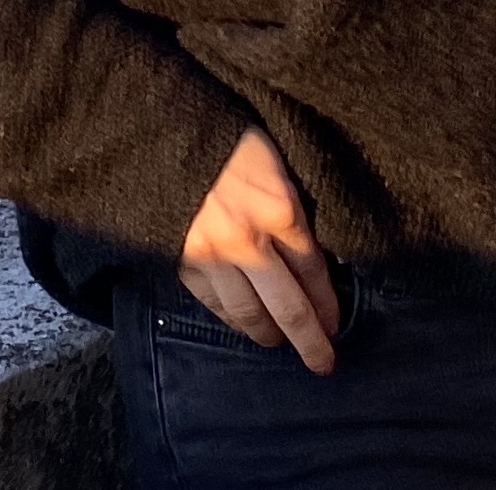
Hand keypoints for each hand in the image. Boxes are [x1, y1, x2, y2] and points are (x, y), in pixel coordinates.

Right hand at [178, 129, 342, 374]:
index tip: (336, 324)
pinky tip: (243, 324)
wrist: (160, 132)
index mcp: (280, 209)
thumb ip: (293, 202)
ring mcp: (213, 256)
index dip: (328, 304)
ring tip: (280, 343)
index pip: (314, 272)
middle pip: (289, 307)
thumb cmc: (226, 138)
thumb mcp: (275, 158)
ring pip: (249, 314)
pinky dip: (232, 319)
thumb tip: (314, 246)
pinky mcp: (183, 262)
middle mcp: (249, 241)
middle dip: (311, 341)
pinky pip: (215, 304)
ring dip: (269, 335)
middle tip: (323, 362)